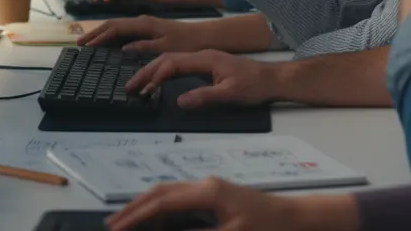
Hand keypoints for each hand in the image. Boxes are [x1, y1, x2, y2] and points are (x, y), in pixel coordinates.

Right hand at [77, 15, 212, 53]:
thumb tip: (124, 48)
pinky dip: (112, 33)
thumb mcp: (167, 48)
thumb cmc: (187, 43)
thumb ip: (145, 47)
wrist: (204, 36)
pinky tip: (108, 40)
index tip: (84, 45)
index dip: (98, 36)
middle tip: (78, 43)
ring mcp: (144, 23)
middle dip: (94, 33)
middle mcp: (142, 21)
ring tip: (88, 41)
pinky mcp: (148, 27)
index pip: (115, 28)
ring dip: (101, 32)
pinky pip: (124, 29)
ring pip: (117, 25)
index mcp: (144, 25)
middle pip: (112, 24)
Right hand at [106, 178, 357, 230]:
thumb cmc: (269, 227)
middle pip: (160, 192)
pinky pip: (181, 201)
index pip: (162, 202)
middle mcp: (205, 185)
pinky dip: (163, 210)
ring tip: (126, 223)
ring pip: (169, 194)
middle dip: (134, 208)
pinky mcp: (216, 197)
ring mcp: (211, 189)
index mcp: (207, 191)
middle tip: (112, 225)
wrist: (299, 219)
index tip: (116, 228)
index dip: (136, 216)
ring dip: (147, 208)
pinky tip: (156, 222)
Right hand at [127, 50, 278, 108]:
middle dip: (147, 72)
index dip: (155, 76)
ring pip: (172, 61)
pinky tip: (160, 80)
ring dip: (154, 71)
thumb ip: (204, 96)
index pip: (173, 64)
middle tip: (130, 87)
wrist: (271, 79)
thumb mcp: (230, 95)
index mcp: (205, 59)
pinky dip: (165, 71)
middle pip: (168, 59)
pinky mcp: (207, 65)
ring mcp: (204, 59)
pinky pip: (180, 64)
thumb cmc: (253, 86)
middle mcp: (202, 55)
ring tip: (139, 85)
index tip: (143, 90)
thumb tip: (179, 101)